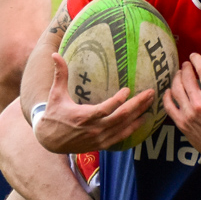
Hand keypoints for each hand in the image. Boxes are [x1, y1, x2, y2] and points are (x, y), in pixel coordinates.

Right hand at [34, 51, 155, 153]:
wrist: (49, 140)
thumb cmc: (54, 114)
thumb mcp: (55, 94)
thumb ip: (59, 74)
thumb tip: (55, 55)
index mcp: (83, 116)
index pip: (105, 109)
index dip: (118, 100)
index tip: (128, 89)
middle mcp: (94, 129)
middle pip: (121, 117)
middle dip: (138, 105)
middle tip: (150, 93)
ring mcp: (99, 138)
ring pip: (124, 127)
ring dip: (139, 115)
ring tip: (151, 103)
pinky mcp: (102, 144)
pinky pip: (121, 136)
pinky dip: (133, 128)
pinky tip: (143, 119)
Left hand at [163, 54, 200, 163]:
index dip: (196, 60)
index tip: (193, 56)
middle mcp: (199, 103)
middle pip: (187, 78)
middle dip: (185, 68)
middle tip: (185, 65)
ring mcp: (188, 113)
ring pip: (176, 90)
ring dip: (176, 79)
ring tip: (179, 75)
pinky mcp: (181, 123)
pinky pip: (169, 106)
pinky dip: (167, 96)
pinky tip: (169, 91)